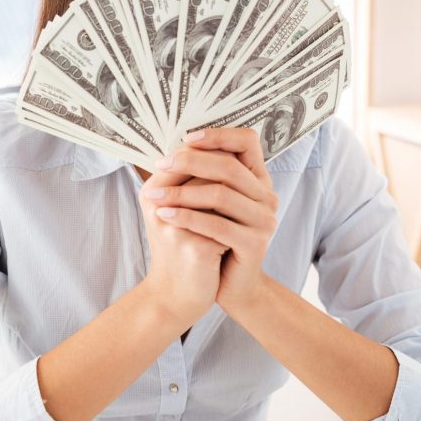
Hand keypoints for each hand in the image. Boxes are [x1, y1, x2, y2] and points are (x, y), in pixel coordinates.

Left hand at [143, 127, 278, 311]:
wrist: (229, 286)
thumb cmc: (214, 239)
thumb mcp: (210, 203)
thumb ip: (203, 174)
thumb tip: (175, 144)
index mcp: (258, 180)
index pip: (247, 141)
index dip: (218, 135)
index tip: (186, 138)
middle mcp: (267, 196)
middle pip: (229, 166)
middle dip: (190, 162)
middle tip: (160, 165)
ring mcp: (264, 221)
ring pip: (221, 194)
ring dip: (182, 192)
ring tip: (153, 196)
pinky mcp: (256, 244)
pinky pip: (218, 225)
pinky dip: (187, 218)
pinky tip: (164, 216)